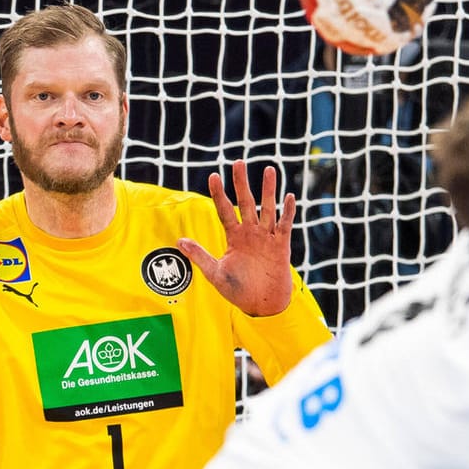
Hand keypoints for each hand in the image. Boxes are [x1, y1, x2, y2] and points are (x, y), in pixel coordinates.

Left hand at [181, 161, 298, 316]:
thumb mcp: (215, 273)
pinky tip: (289, 197)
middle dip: (242, 183)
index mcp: (234, 237)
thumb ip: (199, 256)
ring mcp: (266, 238)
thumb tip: (179, 241)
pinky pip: (284, 226)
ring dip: (268, 190)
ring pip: (267, 208)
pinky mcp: (281, 246)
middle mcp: (250, 233)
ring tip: (268, 169)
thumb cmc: (238, 291)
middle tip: (238, 162)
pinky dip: (287, 212)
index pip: (225, 210)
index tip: (214, 176)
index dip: (219, 194)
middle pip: (245, 203)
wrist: (261, 306)